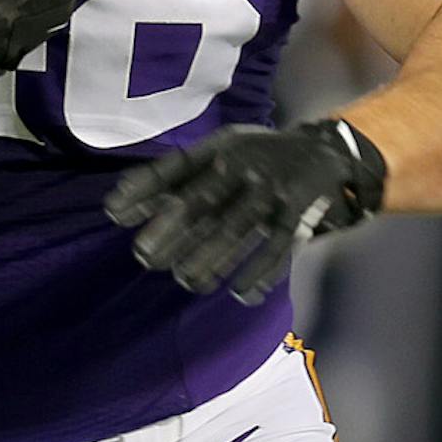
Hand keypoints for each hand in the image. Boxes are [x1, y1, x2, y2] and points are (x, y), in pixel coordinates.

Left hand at [105, 120, 385, 303]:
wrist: (327, 150)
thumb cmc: (259, 156)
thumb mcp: (222, 151)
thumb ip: (179, 176)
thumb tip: (126, 204)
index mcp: (220, 149)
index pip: (175, 167)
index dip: (144, 187)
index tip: (113, 211)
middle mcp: (243, 166)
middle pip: (202, 202)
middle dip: (172, 230)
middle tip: (146, 256)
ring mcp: (272, 190)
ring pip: (235, 229)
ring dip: (209, 258)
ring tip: (186, 280)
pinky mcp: (298, 213)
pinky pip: (277, 247)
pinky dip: (259, 272)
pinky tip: (241, 292)